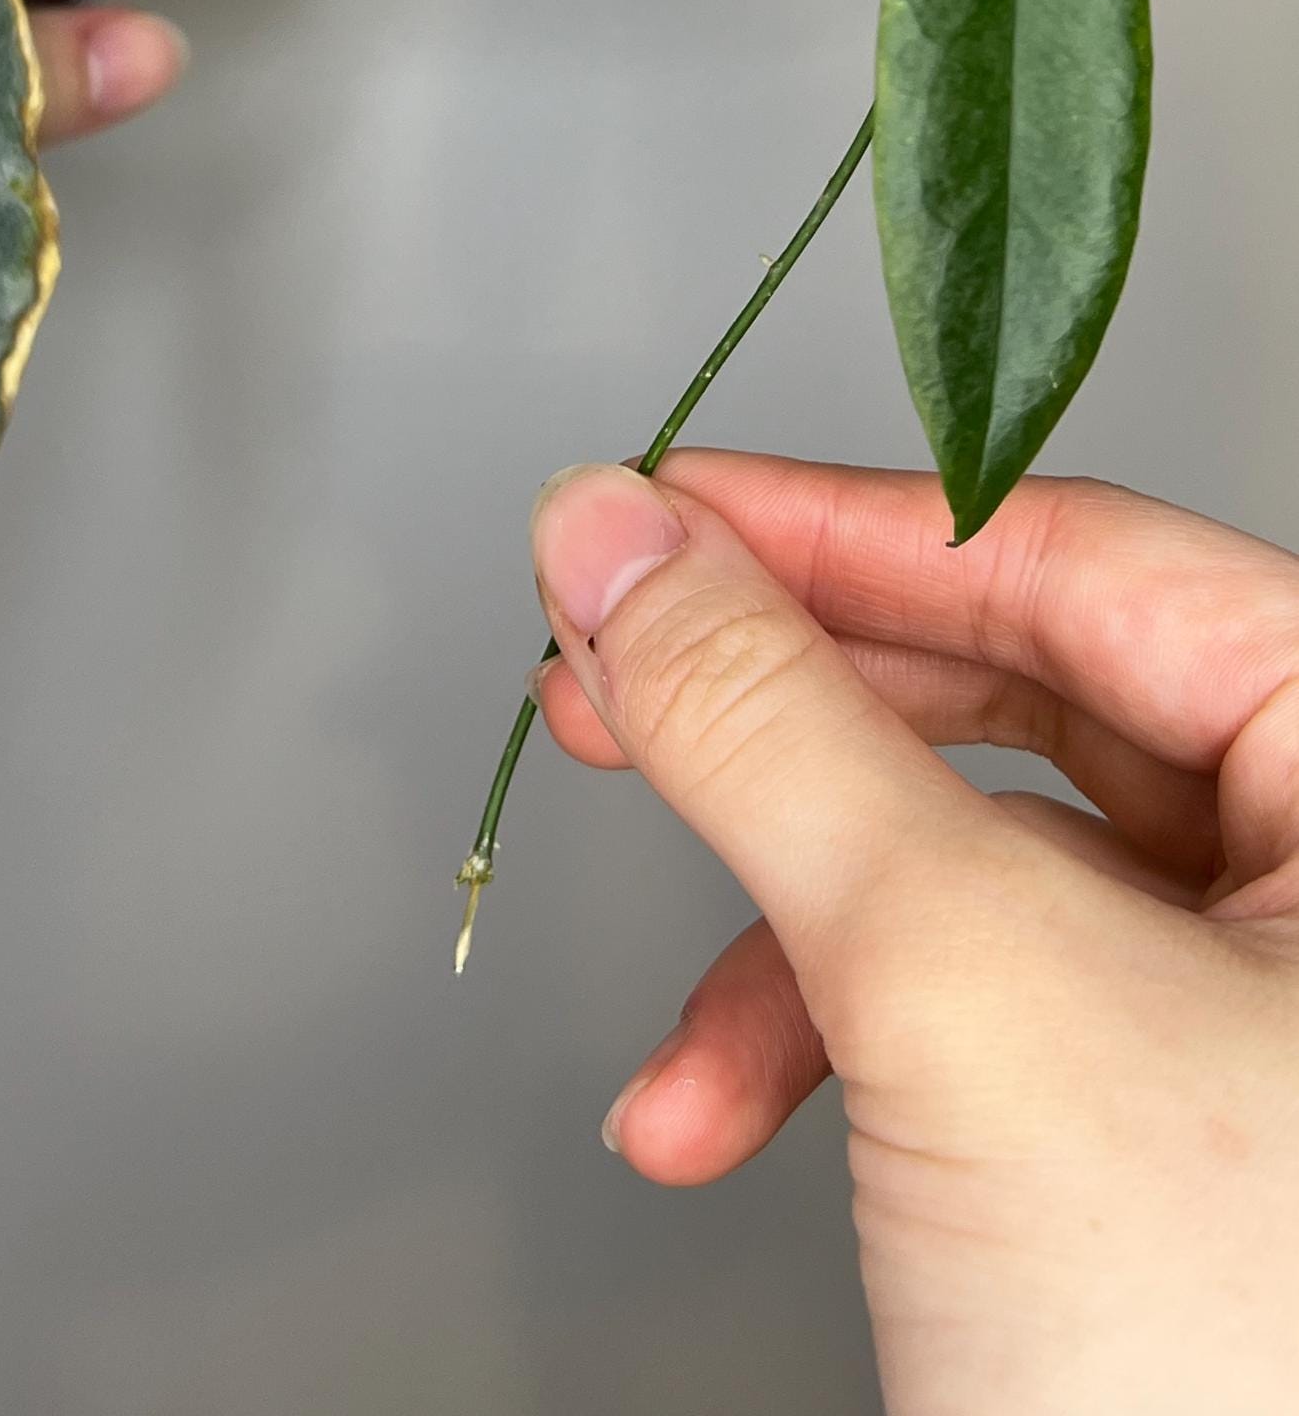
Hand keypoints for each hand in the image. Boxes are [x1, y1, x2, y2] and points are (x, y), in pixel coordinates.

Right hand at [531, 452, 1298, 1414]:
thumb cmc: (1230, 1386)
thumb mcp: (961, 984)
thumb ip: (774, 723)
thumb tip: (621, 537)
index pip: (1090, 559)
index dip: (847, 523)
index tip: (656, 511)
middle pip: (1027, 708)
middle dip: (789, 729)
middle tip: (606, 685)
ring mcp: (1270, 1034)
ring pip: (981, 881)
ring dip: (781, 947)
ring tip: (667, 1043)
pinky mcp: (1179, 1149)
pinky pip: (983, 1022)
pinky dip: (825, 1056)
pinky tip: (712, 1128)